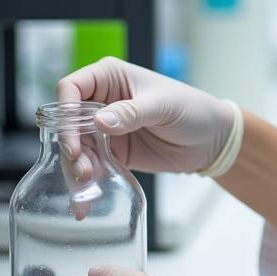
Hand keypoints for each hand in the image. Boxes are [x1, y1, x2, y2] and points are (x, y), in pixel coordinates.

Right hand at [57, 57, 234, 173]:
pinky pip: (89, 165)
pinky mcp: (111, 152)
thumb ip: (132, 112)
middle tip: (81, 165)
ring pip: (75, 147)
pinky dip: (85, 181)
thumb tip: (100, 121)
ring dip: (75, 167)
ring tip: (87, 183)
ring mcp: (104, 128)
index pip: (72, 87)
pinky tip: (85, 198)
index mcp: (111, 77)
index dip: (65, 110)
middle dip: (69, 145)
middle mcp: (102, 100)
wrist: (211, 140)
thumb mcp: (164, 107)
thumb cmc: (193, 109)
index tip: (72, 135)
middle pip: (68, 122)